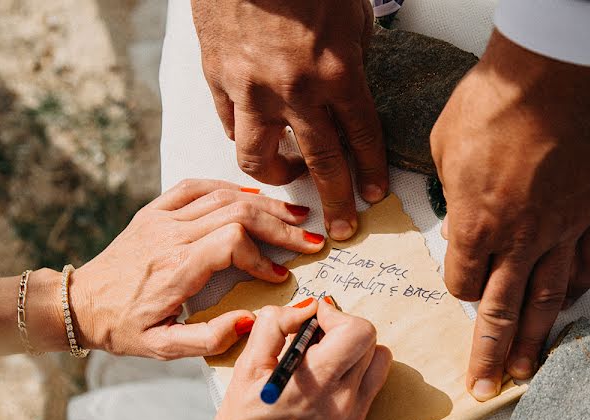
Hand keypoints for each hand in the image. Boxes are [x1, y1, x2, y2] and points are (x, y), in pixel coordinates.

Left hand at [68, 179, 325, 359]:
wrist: (79, 304)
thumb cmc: (122, 328)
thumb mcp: (162, 348)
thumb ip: (208, 339)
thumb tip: (251, 320)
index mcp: (175, 269)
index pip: (232, 242)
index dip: (263, 257)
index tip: (279, 277)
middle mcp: (170, 236)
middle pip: (237, 213)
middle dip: (279, 226)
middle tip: (309, 238)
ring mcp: (161, 219)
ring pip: (222, 197)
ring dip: (264, 205)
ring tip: (294, 215)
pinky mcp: (154, 211)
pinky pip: (195, 187)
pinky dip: (227, 187)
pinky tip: (252, 195)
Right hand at [191, 0, 388, 239]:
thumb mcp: (349, 14)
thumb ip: (353, 58)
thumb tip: (349, 90)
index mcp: (337, 72)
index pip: (361, 139)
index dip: (369, 172)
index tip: (372, 196)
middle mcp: (295, 90)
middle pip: (320, 163)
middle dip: (335, 201)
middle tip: (341, 227)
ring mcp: (251, 88)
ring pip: (259, 159)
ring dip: (277, 175)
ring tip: (288, 175)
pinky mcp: (217, 78)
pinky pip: (227, 125)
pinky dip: (242, 135)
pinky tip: (254, 134)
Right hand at [192, 299, 391, 419]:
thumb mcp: (244, 371)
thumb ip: (273, 328)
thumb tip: (302, 308)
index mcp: (314, 383)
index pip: (357, 331)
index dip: (334, 314)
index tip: (312, 317)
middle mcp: (342, 401)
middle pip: (370, 341)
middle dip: (343, 327)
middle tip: (314, 334)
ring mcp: (351, 418)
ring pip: (376, 363)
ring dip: (354, 349)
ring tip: (322, 356)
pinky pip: (369, 387)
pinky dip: (354, 373)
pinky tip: (324, 379)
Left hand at [430, 31, 589, 398]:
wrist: (552, 74)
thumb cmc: (490, 104)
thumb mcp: (444, 147)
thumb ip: (449, 195)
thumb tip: (457, 214)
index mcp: (476, 224)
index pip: (464, 282)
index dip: (459, 288)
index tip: (461, 283)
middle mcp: (520, 238)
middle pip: (502, 310)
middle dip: (491, 354)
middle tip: (484, 390)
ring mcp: (561, 229)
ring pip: (547, 299)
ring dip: (536, 341)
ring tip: (527, 375)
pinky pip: (587, 266)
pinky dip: (577, 291)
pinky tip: (567, 308)